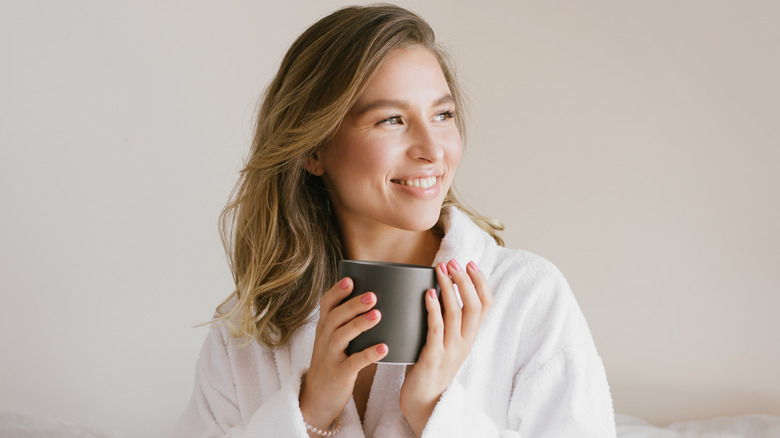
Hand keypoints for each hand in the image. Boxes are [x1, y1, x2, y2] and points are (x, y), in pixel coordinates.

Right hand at [298, 277, 388, 430]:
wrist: (316, 400)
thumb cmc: (331, 364)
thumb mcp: (331, 341)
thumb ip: (345, 323)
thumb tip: (372, 298)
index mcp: (324, 329)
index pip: (326, 305)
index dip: (336, 292)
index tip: (350, 280)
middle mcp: (325, 340)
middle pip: (335, 317)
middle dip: (352, 305)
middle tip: (373, 295)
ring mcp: (331, 358)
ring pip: (341, 337)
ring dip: (359, 324)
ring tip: (378, 315)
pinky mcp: (339, 375)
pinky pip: (354, 363)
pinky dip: (369, 354)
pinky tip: (384, 348)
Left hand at [399, 259, 491, 436]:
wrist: (423, 402)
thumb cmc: (430, 369)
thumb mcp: (446, 342)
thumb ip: (447, 321)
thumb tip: (438, 290)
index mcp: (470, 337)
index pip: (486, 305)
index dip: (481, 282)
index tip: (470, 263)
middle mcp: (465, 342)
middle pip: (475, 306)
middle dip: (465, 280)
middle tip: (453, 262)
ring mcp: (451, 350)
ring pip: (458, 314)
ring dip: (449, 288)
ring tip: (440, 270)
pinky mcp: (434, 357)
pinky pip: (437, 329)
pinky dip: (434, 309)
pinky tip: (428, 294)